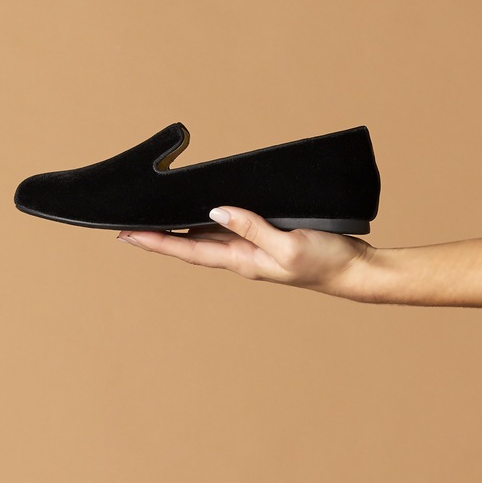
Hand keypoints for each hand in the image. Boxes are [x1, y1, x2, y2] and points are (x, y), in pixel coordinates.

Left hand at [117, 207, 375, 298]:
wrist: (355, 270)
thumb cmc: (327, 261)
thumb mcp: (288, 245)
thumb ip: (253, 228)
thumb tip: (217, 211)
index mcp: (243, 261)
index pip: (189, 251)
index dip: (156, 243)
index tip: (126, 235)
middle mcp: (242, 257)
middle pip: (190, 246)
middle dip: (159, 236)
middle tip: (126, 225)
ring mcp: (254, 251)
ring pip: (206, 238)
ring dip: (179, 230)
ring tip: (153, 218)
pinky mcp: (268, 240)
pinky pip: (229, 230)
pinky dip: (207, 222)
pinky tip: (201, 212)